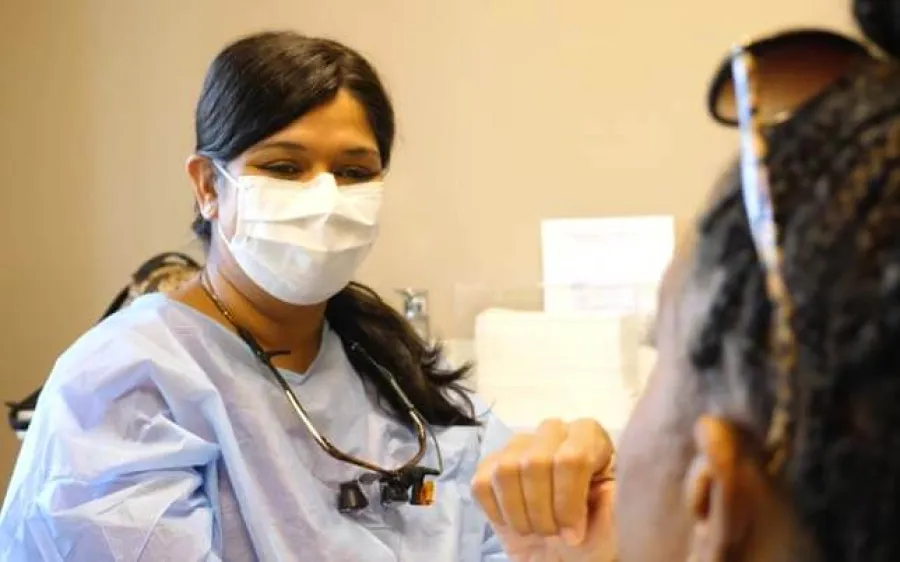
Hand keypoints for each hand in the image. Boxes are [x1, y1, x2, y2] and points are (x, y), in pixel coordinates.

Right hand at [472, 418, 616, 561]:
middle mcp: (554, 433)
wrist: (567, 558)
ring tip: (536, 530)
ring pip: (505, 470)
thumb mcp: (620, 521)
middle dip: (543, 511)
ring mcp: (519, 446)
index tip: (575, 534)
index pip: (572, 457)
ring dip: (520, 514)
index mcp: (590, 438)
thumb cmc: (597, 538)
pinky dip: (498, 512)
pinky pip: (481, 483)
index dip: (568, 502)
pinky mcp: (490, 466)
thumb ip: (621, 495)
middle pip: (535, 461)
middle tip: (555, 535)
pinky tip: (515, 522)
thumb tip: (615, 478)